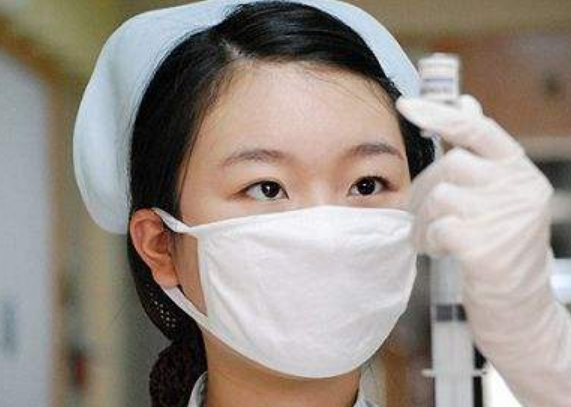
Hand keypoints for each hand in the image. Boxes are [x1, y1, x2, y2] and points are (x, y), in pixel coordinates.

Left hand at [396, 94, 570, 406]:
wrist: (520, 309)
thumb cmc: (499, 249)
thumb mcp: (497, 197)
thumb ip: (479, 154)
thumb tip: (465, 102)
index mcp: (520, 171)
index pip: (478, 131)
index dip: (440, 115)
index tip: (405, 103)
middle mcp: (520, 189)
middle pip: (449, 166)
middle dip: (425, 190)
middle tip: (422, 217)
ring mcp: (507, 219)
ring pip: (439, 197)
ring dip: (424, 219)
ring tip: (431, 238)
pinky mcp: (488, 249)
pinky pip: (438, 228)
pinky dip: (428, 240)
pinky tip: (438, 251)